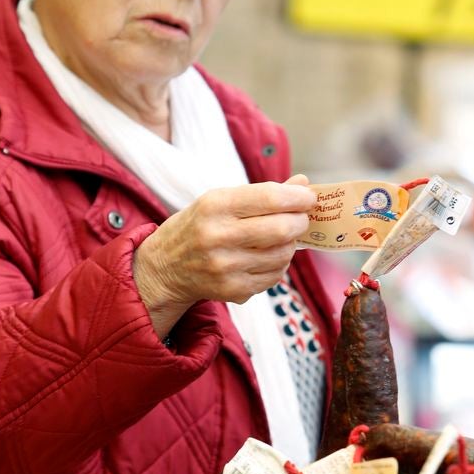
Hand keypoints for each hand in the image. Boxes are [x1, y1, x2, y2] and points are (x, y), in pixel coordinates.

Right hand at [134, 175, 315, 338]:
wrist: (164, 268)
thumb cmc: (198, 226)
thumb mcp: (219, 201)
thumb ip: (262, 193)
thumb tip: (303, 182)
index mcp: (214, 206)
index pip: (269, 198)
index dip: (298, 197)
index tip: (309, 197)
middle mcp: (218, 237)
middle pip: (281, 229)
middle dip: (300, 221)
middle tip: (302, 218)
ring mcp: (226, 267)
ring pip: (282, 254)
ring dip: (291, 244)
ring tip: (282, 238)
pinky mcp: (233, 290)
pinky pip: (274, 276)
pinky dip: (279, 264)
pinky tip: (268, 257)